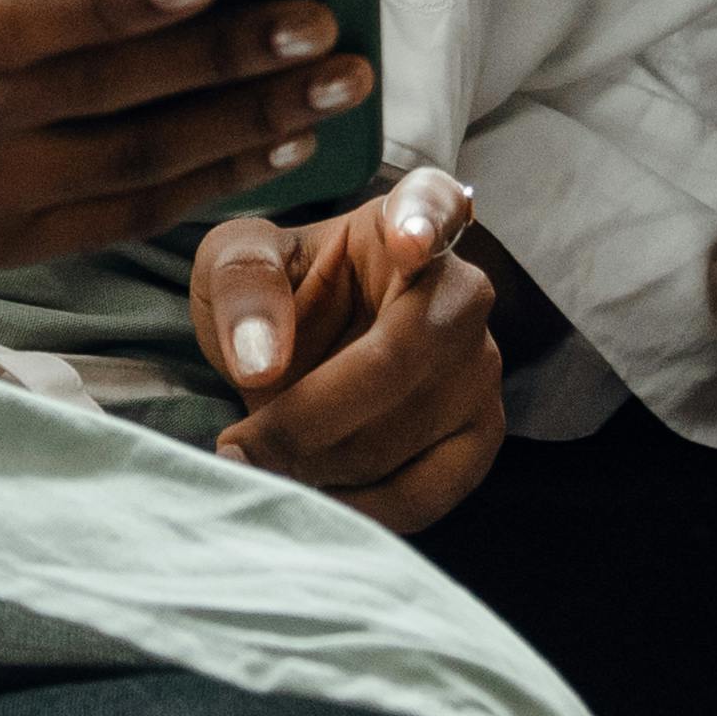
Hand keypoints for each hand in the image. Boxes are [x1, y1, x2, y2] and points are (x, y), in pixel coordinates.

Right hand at [0, 0, 375, 272]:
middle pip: (92, 102)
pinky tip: (286, 139)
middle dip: (220, 61)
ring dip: (246, 127)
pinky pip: (128, 216)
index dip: (108, 6)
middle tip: (318, 24)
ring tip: (334, 83)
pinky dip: (217, 180)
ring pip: (127, 169)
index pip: (10, 28)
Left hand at [193, 168, 501, 530]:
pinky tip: (306, 501)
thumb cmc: (275, 292)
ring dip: (316, 468)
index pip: (433, 206)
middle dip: (305, 417)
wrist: (302, 347)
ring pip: (399, 437)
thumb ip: (242, 285)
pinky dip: (355, 509)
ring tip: (260, 467)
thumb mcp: (234, 263)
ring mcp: (482, 367)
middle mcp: (462, 290)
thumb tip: (262, 359)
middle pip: (395, 359)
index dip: (425, 222)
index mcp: (406, 217)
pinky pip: (424, 492)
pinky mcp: (481, 435)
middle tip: (235, 450)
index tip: (410, 238)